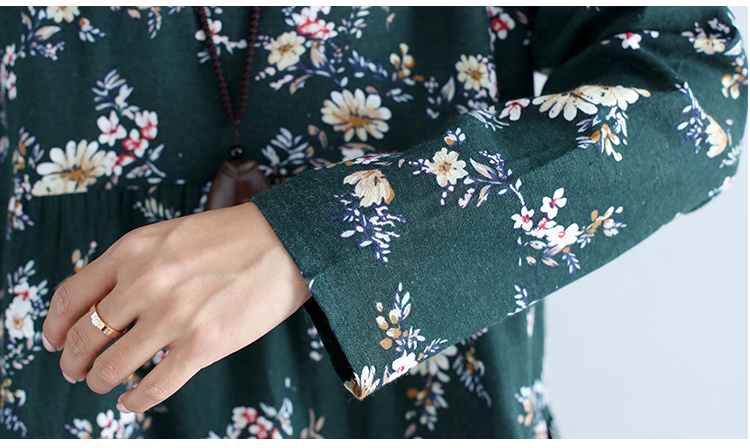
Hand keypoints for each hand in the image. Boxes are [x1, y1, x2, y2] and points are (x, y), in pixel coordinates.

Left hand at [41, 202, 310, 413]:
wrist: (287, 242)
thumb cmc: (233, 238)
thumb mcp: (171, 236)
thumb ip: (136, 264)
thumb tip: (108, 307)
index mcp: (134, 251)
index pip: (72, 296)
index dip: (54, 327)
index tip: (53, 341)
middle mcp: (146, 282)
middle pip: (84, 337)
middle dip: (72, 361)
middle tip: (75, 370)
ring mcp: (174, 316)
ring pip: (111, 367)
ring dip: (99, 381)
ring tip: (104, 384)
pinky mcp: (203, 345)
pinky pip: (153, 386)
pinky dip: (135, 400)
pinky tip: (132, 400)